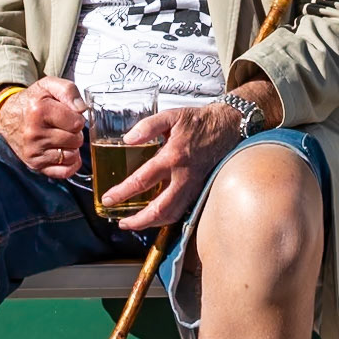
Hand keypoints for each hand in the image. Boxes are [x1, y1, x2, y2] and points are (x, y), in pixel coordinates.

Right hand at [0, 77, 86, 178]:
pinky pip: (63, 171)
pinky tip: (64, 152)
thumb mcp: (48, 85)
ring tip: (62, 137)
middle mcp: (34, 134)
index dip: (78, 118)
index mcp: (39, 111)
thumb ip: (69, 91)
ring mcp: (33, 151)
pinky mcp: (34, 164)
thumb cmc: (32, 101)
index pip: (77, 123)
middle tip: (65, 126)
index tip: (69, 115)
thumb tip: (82, 109)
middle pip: (76, 140)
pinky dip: (70, 163)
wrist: (7, 115)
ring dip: (72, 147)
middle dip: (75, 133)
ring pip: (71, 156)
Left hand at [107, 103, 243, 230]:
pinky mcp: (200, 188)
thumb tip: (127, 140)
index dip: (123, 192)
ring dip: (153, 223)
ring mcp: (194, 185)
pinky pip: (183, 209)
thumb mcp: (171, 116)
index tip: (109, 199)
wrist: (229, 125)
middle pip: (159, 209)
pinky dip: (168, 217)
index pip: (142, 181)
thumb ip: (147, 126)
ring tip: (136, 223)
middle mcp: (183, 176)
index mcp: (172, 157)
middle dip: (138, 221)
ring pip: (173, 214)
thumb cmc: (199, 120)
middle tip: (122, 223)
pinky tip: (157, 215)